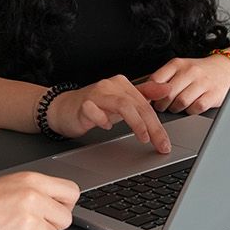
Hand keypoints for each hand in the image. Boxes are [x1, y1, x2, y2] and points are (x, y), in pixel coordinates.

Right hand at [0, 172, 78, 229]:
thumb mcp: (6, 184)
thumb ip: (34, 190)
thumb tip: (55, 201)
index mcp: (30, 181)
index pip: (71, 192)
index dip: (64, 204)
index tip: (56, 209)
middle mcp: (34, 199)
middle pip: (65, 219)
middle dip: (51, 225)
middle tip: (30, 224)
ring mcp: (30, 222)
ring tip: (12, 229)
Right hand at [49, 77, 171, 153]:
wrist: (62, 108)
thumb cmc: (94, 106)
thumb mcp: (122, 101)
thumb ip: (144, 94)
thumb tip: (167, 88)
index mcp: (122, 84)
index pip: (146, 104)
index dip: (158, 125)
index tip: (165, 143)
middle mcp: (110, 86)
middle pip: (138, 106)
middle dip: (153, 127)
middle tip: (160, 145)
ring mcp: (96, 94)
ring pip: (122, 105)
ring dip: (136, 123)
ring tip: (143, 138)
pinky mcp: (82, 104)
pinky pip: (95, 110)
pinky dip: (103, 120)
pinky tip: (107, 127)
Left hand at [138, 54, 229, 115]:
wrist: (226, 68)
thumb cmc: (199, 71)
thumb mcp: (180, 68)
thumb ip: (163, 79)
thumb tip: (146, 94)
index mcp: (177, 64)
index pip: (155, 80)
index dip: (149, 94)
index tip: (149, 100)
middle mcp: (190, 71)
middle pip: (167, 94)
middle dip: (162, 105)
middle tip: (163, 107)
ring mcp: (203, 83)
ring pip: (180, 102)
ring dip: (176, 109)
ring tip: (177, 107)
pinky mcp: (213, 95)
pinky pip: (196, 108)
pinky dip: (190, 111)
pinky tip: (191, 107)